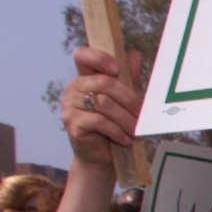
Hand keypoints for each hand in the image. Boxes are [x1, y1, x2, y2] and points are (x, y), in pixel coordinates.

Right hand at [61, 47, 142, 171]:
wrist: (103, 156)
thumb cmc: (115, 125)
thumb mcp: (124, 100)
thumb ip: (127, 78)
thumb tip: (133, 54)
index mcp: (85, 78)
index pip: (82, 56)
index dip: (98, 57)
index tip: (117, 69)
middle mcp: (73, 89)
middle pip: (104, 82)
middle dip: (129, 99)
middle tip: (142, 114)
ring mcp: (69, 106)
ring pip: (104, 103)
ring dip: (126, 118)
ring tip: (136, 130)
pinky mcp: (72, 123)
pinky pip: (99, 121)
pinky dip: (117, 130)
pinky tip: (125, 139)